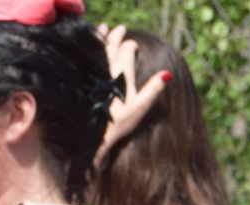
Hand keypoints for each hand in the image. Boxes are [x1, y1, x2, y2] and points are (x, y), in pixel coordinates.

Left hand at [94, 24, 171, 161]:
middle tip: (120, 29)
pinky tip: (89, 46)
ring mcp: (93, 69)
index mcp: (122, 72)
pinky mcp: (83, 75)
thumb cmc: (119, 120)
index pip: (127, 50)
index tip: (134, 45)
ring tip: (104, 29)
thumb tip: (167, 74)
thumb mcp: (140, 106)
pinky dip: (89, 46)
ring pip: (97, 46)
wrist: (93, 130)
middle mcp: (107, 66)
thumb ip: (153, 88)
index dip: (131, 45)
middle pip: (112, 44)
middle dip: (117, 35)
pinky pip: (86, 54)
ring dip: (102, 36)